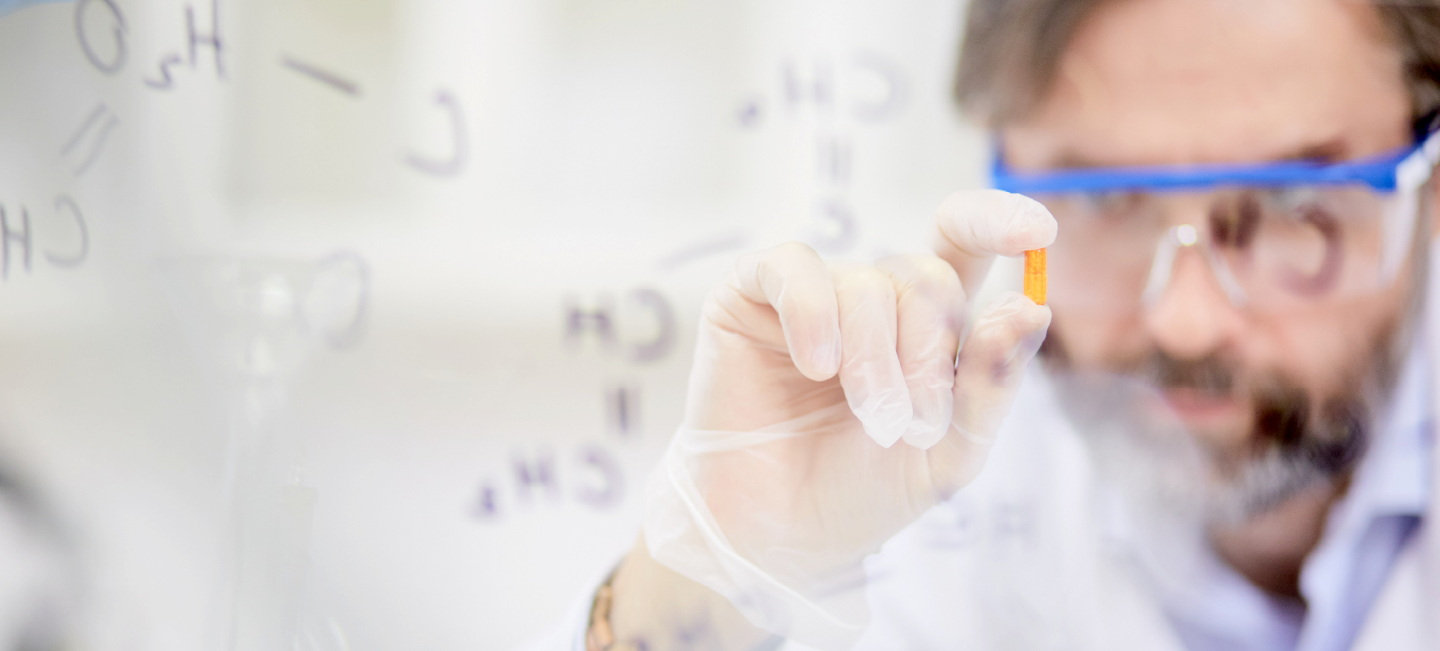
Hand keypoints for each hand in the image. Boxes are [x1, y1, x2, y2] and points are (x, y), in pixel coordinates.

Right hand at [639, 190, 1055, 648]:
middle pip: (927, 277)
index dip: (998, 222)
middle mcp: (873, 300)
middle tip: (911, 424)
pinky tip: (816, 366)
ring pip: (868, 283)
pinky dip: (813, 313)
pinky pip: (796, 270)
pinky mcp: (751, 297)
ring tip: (868, 417)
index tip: (1036, 232)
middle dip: (929, 355)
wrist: (778, 536)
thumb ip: (991, 385)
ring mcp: (812, 294)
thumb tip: (1030, 307)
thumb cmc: (862, 493)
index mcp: (927, 327)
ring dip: (875, 358)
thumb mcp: (950, 454)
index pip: (966, 247)